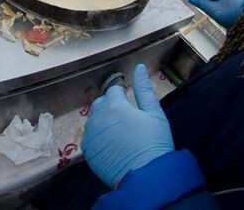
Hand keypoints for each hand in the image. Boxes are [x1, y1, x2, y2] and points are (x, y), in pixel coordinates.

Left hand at [82, 64, 173, 187]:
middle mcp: (98, 116)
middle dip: (111, 108)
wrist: (146, 177)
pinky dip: (98, 139)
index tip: (131, 110)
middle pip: (101, 104)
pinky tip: (112, 147)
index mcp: (115, 105)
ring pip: (94, 120)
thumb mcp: (155, 114)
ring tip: (121, 136)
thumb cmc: (154, 143)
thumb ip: (145, 89)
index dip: (123, 98)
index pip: (114, 91)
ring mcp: (91, 134)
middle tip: (127, 123)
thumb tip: (139, 67)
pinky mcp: (88, 151)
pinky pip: (90, 137)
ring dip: (103, 123)